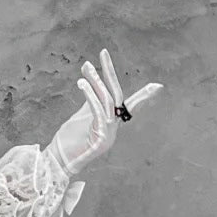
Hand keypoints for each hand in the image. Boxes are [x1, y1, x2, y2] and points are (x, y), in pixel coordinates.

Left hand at [48, 48, 163, 175]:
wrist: (58, 163)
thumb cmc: (68, 141)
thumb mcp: (80, 115)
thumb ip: (89, 98)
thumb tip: (89, 73)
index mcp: (111, 123)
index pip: (125, 103)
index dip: (142, 95)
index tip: (158, 86)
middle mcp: (113, 129)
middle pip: (116, 96)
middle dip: (110, 73)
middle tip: (103, 53)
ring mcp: (108, 135)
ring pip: (106, 102)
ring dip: (96, 82)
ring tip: (87, 67)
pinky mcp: (100, 139)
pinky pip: (98, 112)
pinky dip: (91, 96)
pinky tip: (82, 84)